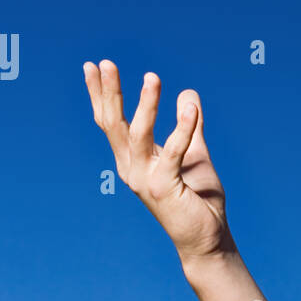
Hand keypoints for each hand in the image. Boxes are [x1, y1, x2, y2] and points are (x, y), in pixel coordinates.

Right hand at [83, 59, 234, 266]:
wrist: (207, 238)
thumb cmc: (198, 199)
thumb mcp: (195, 154)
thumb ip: (190, 125)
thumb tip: (189, 93)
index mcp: (132, 161)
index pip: (110, 122)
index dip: (101, 94)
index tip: (93, 66)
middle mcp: (131, 169)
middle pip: (113, 124)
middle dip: (108, 92)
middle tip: (104, 62)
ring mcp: (144, 180)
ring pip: (138, 134)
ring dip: (145, 104)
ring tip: (152, 77)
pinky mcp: (164, 188)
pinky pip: (173, 151)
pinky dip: (183, 127)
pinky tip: (191, 107)